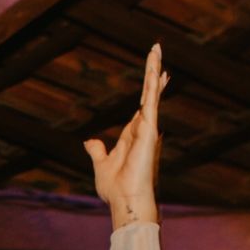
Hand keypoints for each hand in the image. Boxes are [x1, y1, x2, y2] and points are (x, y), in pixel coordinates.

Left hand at [85, 43, 166, 226]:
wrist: (124, 201)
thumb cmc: (115, 189)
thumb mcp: (101, 165)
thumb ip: (97, 151)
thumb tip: (90, 141)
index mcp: (132, 136)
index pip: (141, 108)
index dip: (149, 92)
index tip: (157, 76)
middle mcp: (143, 129)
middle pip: (149, 95)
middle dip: (154, 73)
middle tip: (158, 52)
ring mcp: (147, 128)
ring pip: (151, 92)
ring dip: (154, 70)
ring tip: (156, 48)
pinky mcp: (149, 129)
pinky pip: (151, 101)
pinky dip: (153, 84)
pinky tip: (157, 68)